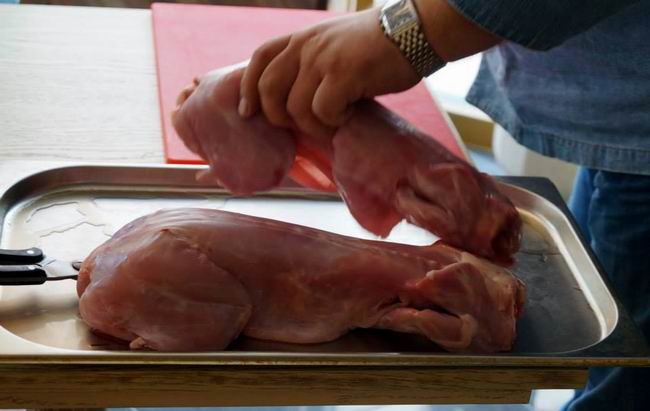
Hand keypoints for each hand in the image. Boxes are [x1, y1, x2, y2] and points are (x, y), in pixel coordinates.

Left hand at [238, 8, 419, 138]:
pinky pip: (323, 112)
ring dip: (314, 126)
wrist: (416, 30)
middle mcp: (306, 45)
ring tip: (335, 123)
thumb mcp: (336, 45)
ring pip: (296, 108)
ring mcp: (323, 58)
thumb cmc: (380, 46)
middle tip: (300, 127)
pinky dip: (334, 123)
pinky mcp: (343, 73)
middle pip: (269, 89)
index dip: (248, 87)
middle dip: (277, 116)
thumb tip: (296, 104)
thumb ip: (313, 65)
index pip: (261, 58)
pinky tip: (349, 116)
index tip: (247, 111)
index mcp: (302, 37)